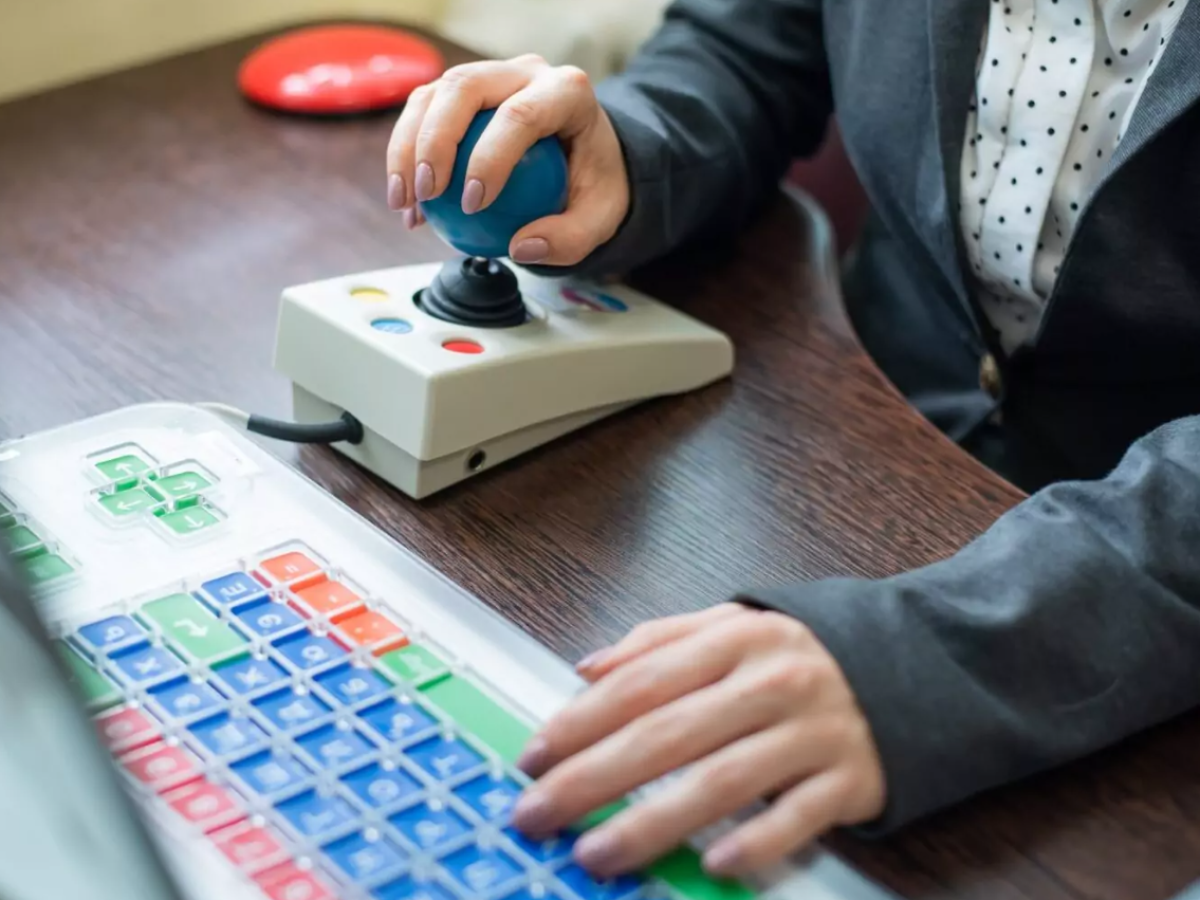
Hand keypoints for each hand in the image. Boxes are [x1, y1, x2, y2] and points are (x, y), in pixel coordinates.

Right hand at [385, 55, 629, 265]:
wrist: (586, 157)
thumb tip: (521, 248)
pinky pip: (423, 113)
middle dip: (434, 140)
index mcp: (567, 91)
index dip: (490, 157)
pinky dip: (405, 155)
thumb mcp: (600, 218)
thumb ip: (569, 238)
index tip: (473, 206)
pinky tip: (407, 204)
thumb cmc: (594, 183)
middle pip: (465, 87)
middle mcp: (525, 72)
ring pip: (434, 94)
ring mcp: (490, 75)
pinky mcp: (462, 91)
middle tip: (426, 195)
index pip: (521, 114)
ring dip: (406, 147)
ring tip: (403, 202)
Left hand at [511, 604, 885, 878]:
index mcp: (733, 640)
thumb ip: (656, 640)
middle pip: (667, 735)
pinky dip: (756, 843)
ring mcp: (811, 732)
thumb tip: (586, 668)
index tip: (533, 757)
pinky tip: (714, 865)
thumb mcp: (729, 626)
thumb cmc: (795, 655)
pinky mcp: (848, 780)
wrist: (910, 669)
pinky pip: (796, 818)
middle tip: (538, 813)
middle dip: (592, 778)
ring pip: (720, 782)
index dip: (579, 721)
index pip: (640, 682)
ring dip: (651, 823)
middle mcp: (769, 683)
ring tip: (596, 853)